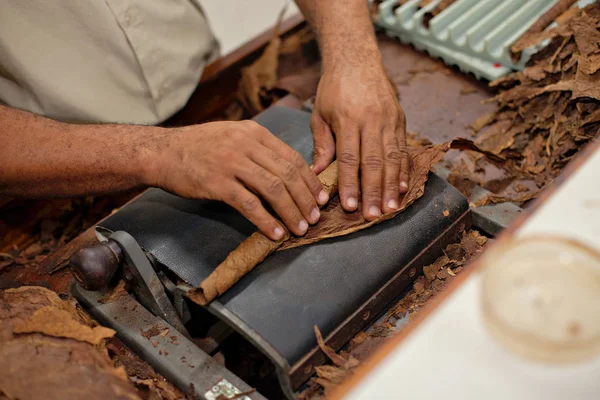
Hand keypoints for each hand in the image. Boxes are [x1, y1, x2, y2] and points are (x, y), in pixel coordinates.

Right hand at [153, 120, 327, 239]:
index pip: (292, 157)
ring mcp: (231, 163)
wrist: (162, 152)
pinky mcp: (217, 183)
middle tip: (315, 217)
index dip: (310, 180)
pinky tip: (276, 233)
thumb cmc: (199, 147)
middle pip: (287, 174)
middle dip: (306, 199)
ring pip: (273, 189)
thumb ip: (259, 150)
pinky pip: (249, 205)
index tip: (320, 197)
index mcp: (254, 132)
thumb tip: (287, 173)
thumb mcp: (233, 136)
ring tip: (301, 228)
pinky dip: (267, 221)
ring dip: (292, 212)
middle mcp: (246, 144)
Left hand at [310, 63, 408, 219]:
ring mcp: (389, 119)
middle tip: (373, 216)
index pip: (349, 158)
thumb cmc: (333, 88)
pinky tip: (401, 188)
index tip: (351, 206)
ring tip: (390, 208)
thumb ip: (322, 144)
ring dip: (391, 186)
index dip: (350, 184)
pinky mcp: (400, 119)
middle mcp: (371, 120)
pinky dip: (403, 170)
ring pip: (392, 158)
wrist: (357, 58)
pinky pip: (403, 148)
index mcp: (348, 119)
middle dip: (373, 191)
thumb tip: (318, 174)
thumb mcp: (320, 113)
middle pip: (374, 162)